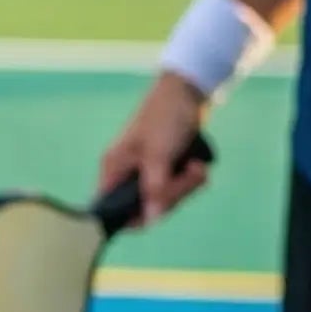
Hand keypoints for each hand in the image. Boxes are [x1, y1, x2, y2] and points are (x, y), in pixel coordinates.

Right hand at [97, 73, 212, 226]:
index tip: (159, 210)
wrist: (187, 92)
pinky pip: (177, 188)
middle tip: (188, 173)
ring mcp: (147, 172)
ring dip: (186, 185)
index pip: (113, 208)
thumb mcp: (159, 154)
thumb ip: (155, 188)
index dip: (134, 217)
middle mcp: (127, 173)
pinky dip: (190, 179)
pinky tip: (197, 163)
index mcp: (115, 169)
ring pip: (166, 199)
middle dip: (174, 194)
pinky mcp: (165, 169)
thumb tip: (150, 219)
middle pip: (147, 208)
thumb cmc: (165, 117)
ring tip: (195, 165)